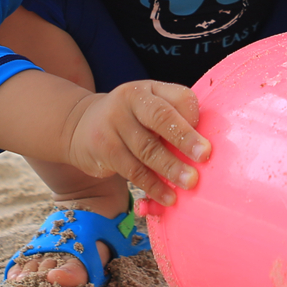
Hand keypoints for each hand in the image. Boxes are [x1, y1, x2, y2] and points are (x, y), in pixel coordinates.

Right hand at [60, 81, 207, 205]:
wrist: (80, 126)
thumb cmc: (130, 121)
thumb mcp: (149, 108)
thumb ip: (174, 120)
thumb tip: (202, 148)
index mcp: (149, 89)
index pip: (178, 98)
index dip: (194, 117)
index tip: (206, 138)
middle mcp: (129, 100)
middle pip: (161, 118)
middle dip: (184, 138)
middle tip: (204, 156)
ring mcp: (113, 123)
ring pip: (147, 148)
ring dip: (171, 168)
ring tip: (189, 183)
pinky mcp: (104, 148)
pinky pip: (133, 170)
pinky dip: (153, 185)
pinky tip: (168, 197)